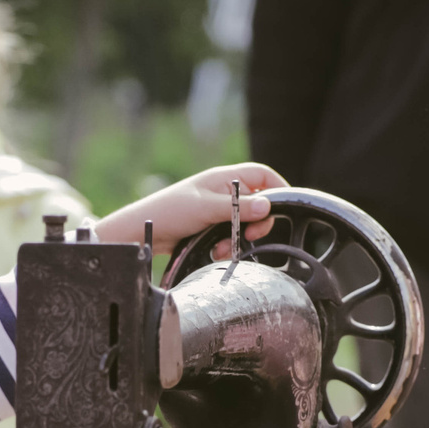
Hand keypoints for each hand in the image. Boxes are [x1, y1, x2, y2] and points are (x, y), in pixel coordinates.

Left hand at [93, 162, 284, 255]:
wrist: (144, 230)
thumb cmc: (171, 211)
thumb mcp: (207, 208)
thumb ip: (238, 207)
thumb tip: (268, 206)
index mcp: (224, 178)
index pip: (262, 175)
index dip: (277, 188)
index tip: (285, 208)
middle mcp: (223, 192)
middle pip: (258, 204)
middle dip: (257, 223)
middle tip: (250, 235)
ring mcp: (217, 210)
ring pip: (244, 224)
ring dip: (239, 238)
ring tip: (222, 248)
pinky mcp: (209, 227)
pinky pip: (230, 236)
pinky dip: (227, 246)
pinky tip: (214, 252)